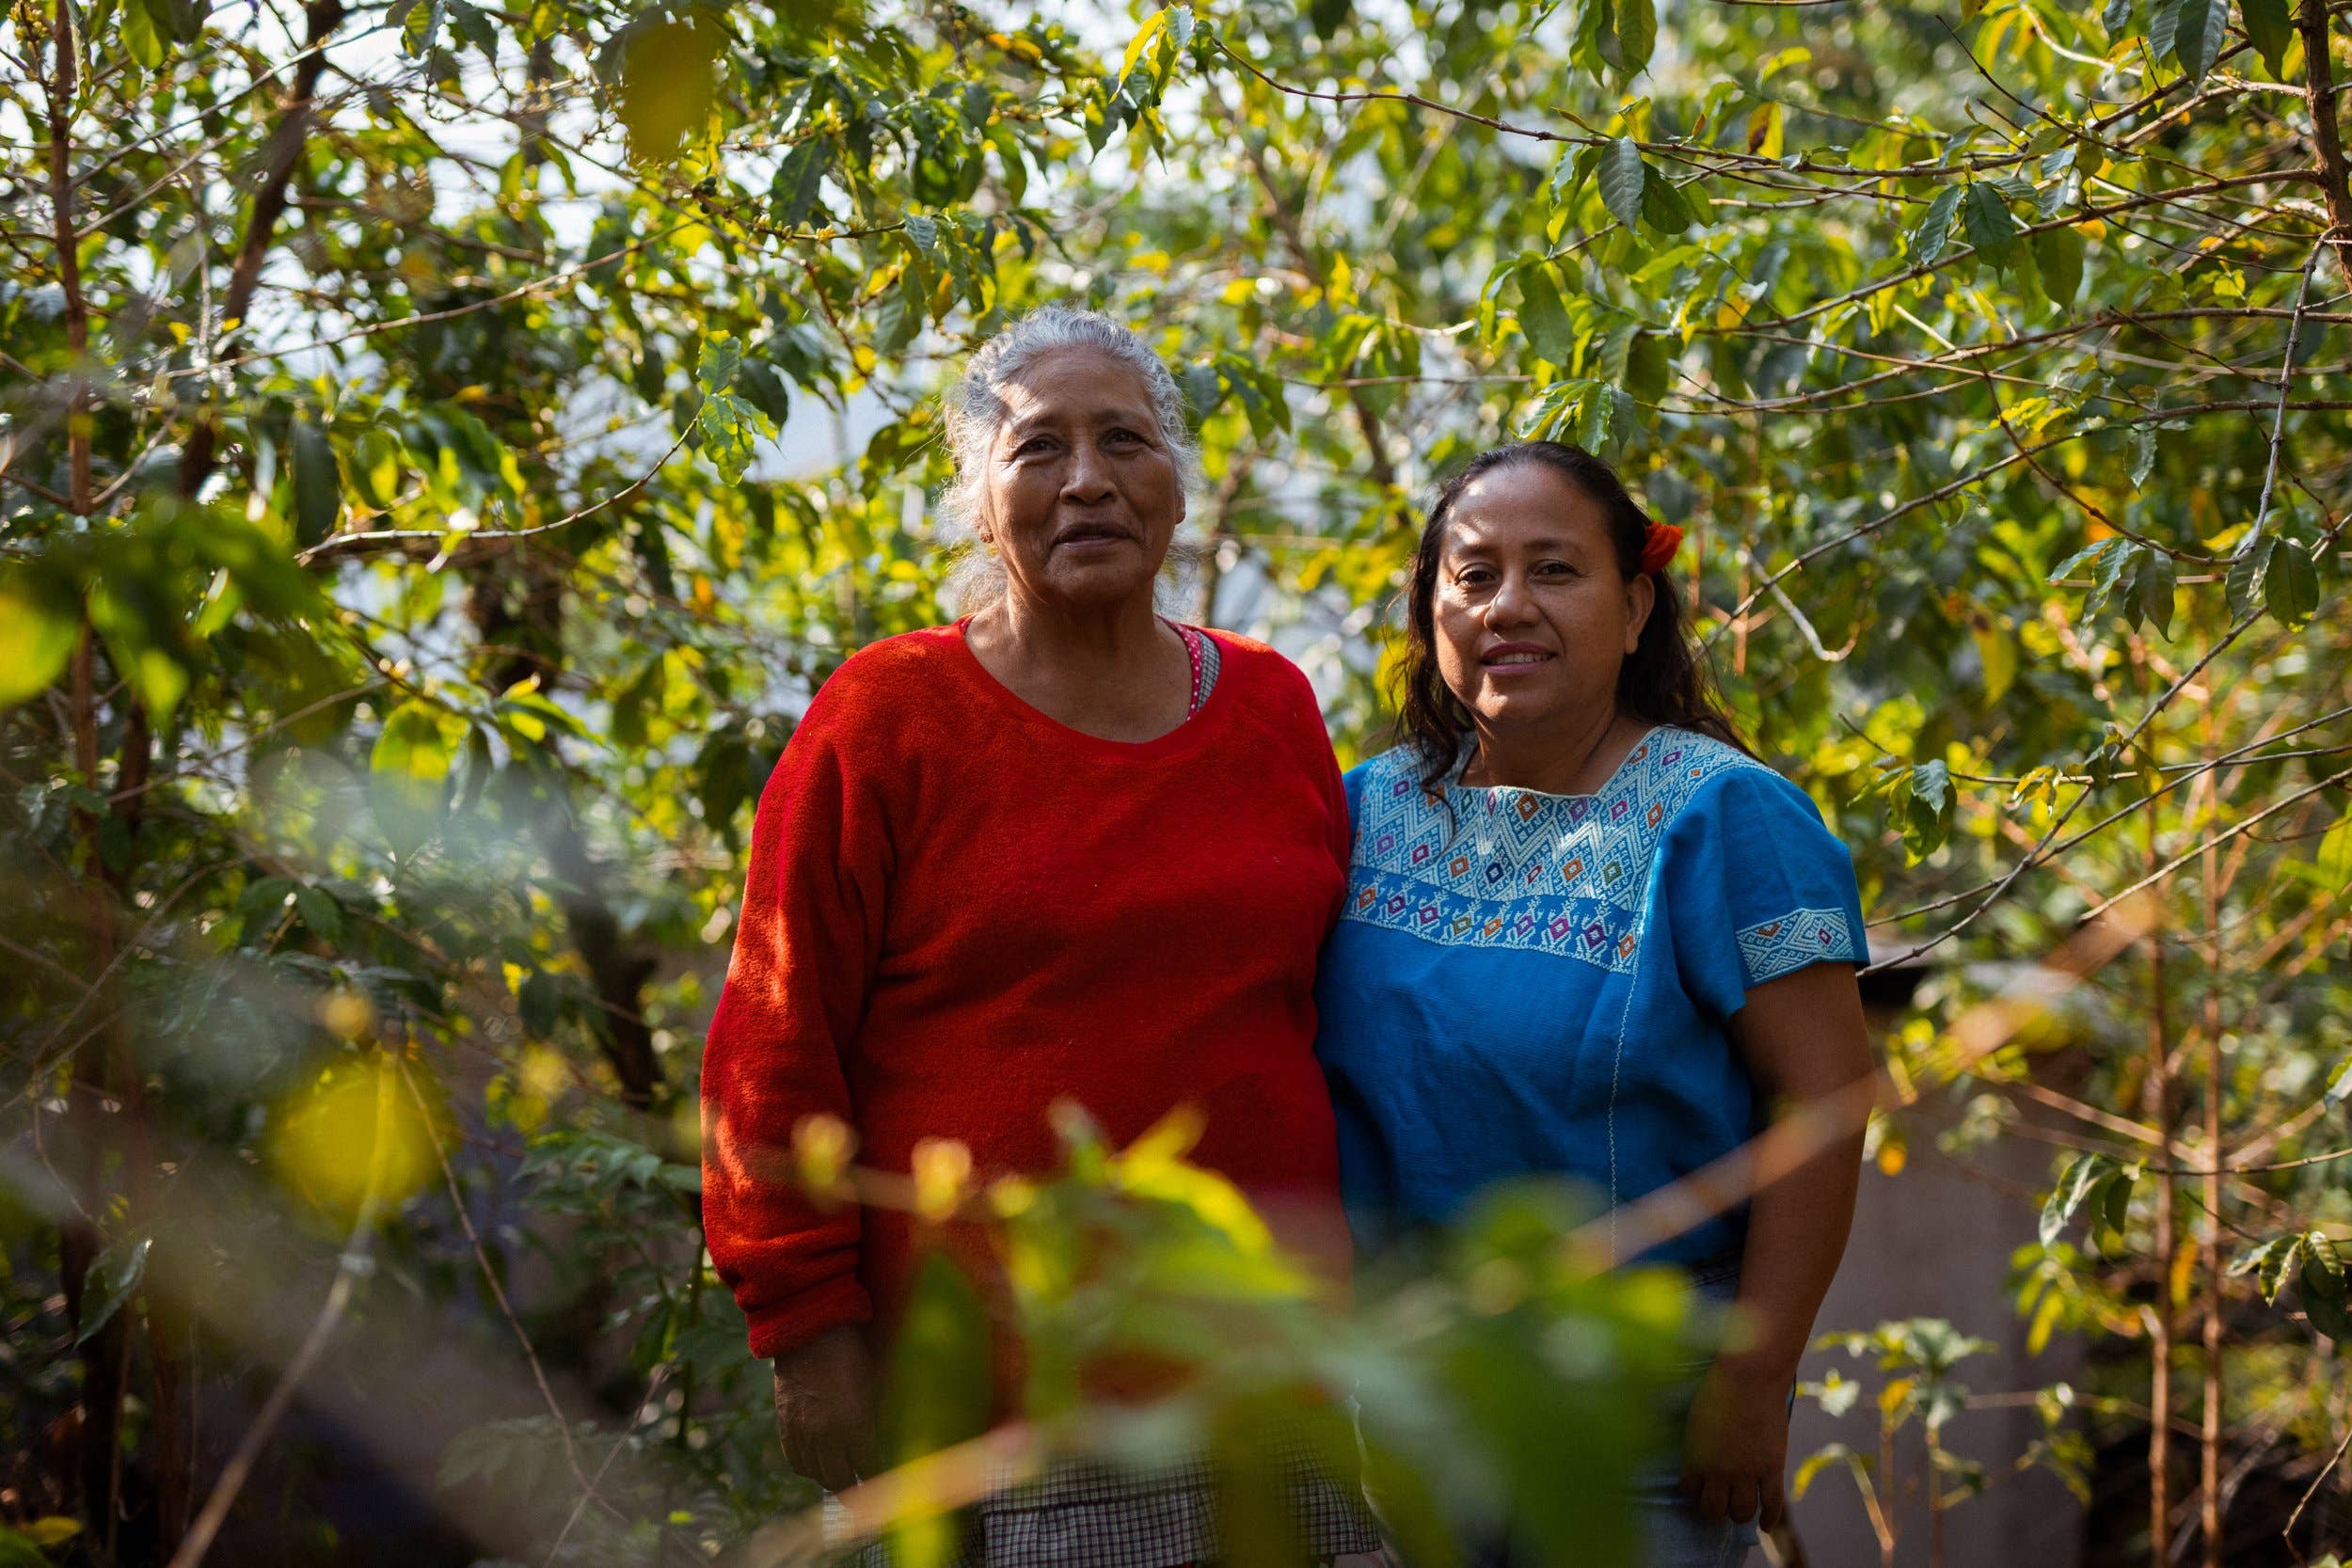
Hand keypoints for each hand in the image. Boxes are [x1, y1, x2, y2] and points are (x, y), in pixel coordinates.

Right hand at [772, 1324, 877, 1491]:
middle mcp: (825, 1435)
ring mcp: (801, 1432)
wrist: (810, 1333)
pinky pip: (796, 1462)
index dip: (878, 1476)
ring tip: (842, 1477)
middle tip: (864, 1490)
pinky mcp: (785, 1426)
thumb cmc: (852, 1354)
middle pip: (839, 1480)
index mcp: (854, 1424)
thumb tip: (883, 1445)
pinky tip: (819, 1465)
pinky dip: (809, 1469)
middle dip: (854, 1488)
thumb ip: (876, 1420)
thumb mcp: (874, 1385)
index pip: (868, 1467)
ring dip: (830, 1479)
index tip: (886, 1480)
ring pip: (816, 1475)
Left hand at [1679, 1358, 1790, 1532]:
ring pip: (1742, 1512)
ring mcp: (1747, 1472)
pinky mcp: (1772, 1467)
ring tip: (1738, 1509)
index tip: (1698, 1491)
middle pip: (1714, 1510)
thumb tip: (1699, 1462)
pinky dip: (1768, 1518)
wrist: (1749, 1376)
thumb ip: (1697, 1446)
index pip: (1690, 1492)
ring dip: (1738, 1514)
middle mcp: (1719, 1471)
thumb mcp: (1696, 1421)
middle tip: (1718, 1505)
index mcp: (1696, 1458)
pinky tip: (1764, 1525)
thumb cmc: (1718, 1390)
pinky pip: (1771, 1504)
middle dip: (1714, 1510)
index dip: (1693, 1494)